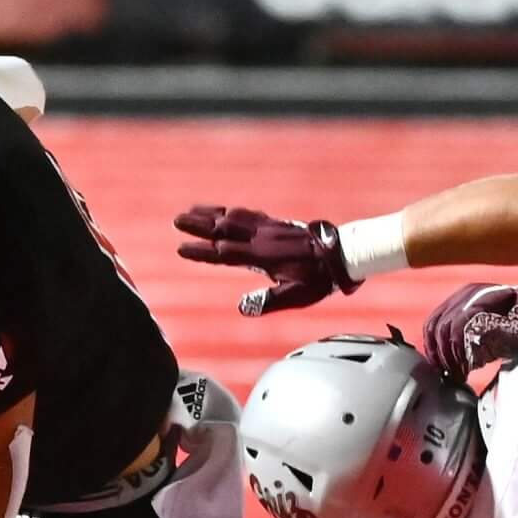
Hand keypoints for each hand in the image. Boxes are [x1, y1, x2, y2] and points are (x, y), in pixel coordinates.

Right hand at [173, 205, 355, 315]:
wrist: (342, 253)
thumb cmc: (319, 278)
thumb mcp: (296, 296)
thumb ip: (268, 301)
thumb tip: (243, 308)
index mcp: (261, 257)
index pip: (223, 254)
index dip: (201, 252)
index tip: (180, 249)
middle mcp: (261, 238)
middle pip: (223, 228)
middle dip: (198, 225)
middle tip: (176, 220)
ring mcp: (268, 228)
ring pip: (233, 216)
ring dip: (210, 213)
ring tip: (190, 210)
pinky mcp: (276, 223)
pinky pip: (247, 213)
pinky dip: (230, 210)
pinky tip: (223, 210)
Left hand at [423, 278, 517, 377]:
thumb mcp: (491, 321)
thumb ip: (470, 331)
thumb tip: (451, 356)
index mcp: (465, 294)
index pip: (433, 321)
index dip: (433, 346)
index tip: (440, 364)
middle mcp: (466, 296)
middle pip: (436, 330)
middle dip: (440, 356)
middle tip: (449, 374)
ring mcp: (474, 304)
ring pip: (446, 336)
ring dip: (450, 359)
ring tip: (460, 375)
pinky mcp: (485, 316)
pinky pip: (462, 340)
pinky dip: (462, 358)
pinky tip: (469, 370)